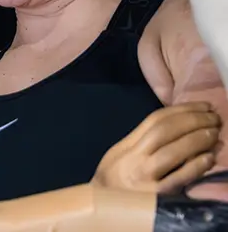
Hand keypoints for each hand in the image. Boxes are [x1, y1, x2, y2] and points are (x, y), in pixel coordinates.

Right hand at [93, 102, 220, 193]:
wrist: (102, 211)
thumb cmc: (114, 184)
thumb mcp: (121, 157)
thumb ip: (143, 143)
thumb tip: (178, 126)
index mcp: (126, 147)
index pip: (154, 121)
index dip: (181, 110)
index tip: (203, 105)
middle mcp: (134, 159)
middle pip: (164, 131)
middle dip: (193, 120)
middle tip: (215, 117)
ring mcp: (144, 178)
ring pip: (172, 152)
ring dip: (197, 139)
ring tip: (215, 133)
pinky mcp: (156, 197)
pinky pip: (178, 178)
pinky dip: (196, 166)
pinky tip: (209, 158)